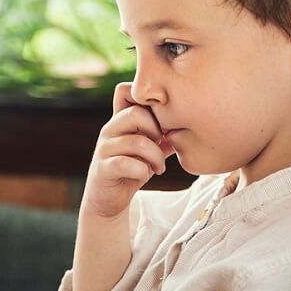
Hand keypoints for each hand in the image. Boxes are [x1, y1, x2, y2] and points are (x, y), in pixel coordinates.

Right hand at [81, 82, 174, 219]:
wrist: (108, 199)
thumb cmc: (132, 168)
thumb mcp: (151, 149)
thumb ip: (164, 135)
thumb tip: (188, 123)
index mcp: (120, 119)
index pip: (124, 91)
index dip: (146, 101)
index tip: (160, 123)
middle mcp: (109, 130)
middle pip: (135, 113)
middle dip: (156, 130)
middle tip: (162, 144)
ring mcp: (104, 149)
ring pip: (135, 141)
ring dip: (155, 156)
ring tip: (160, 166)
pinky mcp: (102, 169)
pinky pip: (124, 163)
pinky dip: (141, 170)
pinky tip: (146, 174)